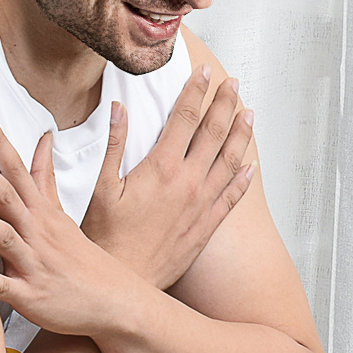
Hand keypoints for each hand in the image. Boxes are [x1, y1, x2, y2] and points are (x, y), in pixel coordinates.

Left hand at [0, 111, 121, 339]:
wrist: (113, 303)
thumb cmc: (81, 259)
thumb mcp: (62, 214)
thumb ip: (46, 177)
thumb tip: (43, 138)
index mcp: (42, 213)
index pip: (18, 169)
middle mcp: (37, 234)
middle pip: (7, 195)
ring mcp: (33, 264)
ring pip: (4, 238)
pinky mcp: (31, 296)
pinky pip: (6, 288)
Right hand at [84, 65, 255, 289]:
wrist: (125, 281)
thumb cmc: (107, 238)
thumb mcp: (101, 188)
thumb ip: (114, 146)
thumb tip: (120, 110)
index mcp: (161, 168)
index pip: (185, 117)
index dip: (196, 90)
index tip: (204, 71)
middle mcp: (188, 182)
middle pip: (214, 132)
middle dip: (225, 103)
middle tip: (233, 83)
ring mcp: (202, 204)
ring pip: (229, 160)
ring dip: (241, 134)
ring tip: (249, 113)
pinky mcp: (207, 226)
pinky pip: (232, 196)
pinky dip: (244, 177)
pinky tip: (251, 164)